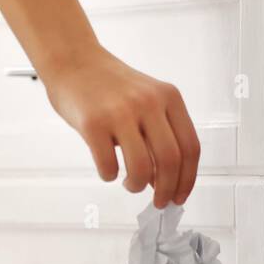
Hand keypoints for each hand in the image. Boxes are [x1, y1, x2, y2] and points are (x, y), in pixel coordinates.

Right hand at [42, 47, 200, 207]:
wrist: (73, 61)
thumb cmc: (110, 87)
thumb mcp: (145, 101)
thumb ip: (159, 135)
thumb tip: (164, 181)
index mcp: (168, 97)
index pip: (190, 147)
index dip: (188, 179)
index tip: (180, 197)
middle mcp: (148, 102)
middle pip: (170, 160)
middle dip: (166, 191)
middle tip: (159, 202)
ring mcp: (120, 112)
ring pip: (141, 168)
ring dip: (137, 186)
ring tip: (130, 183)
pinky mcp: (93, 123)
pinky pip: (108, 166)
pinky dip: (110, 176)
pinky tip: (108, 170)